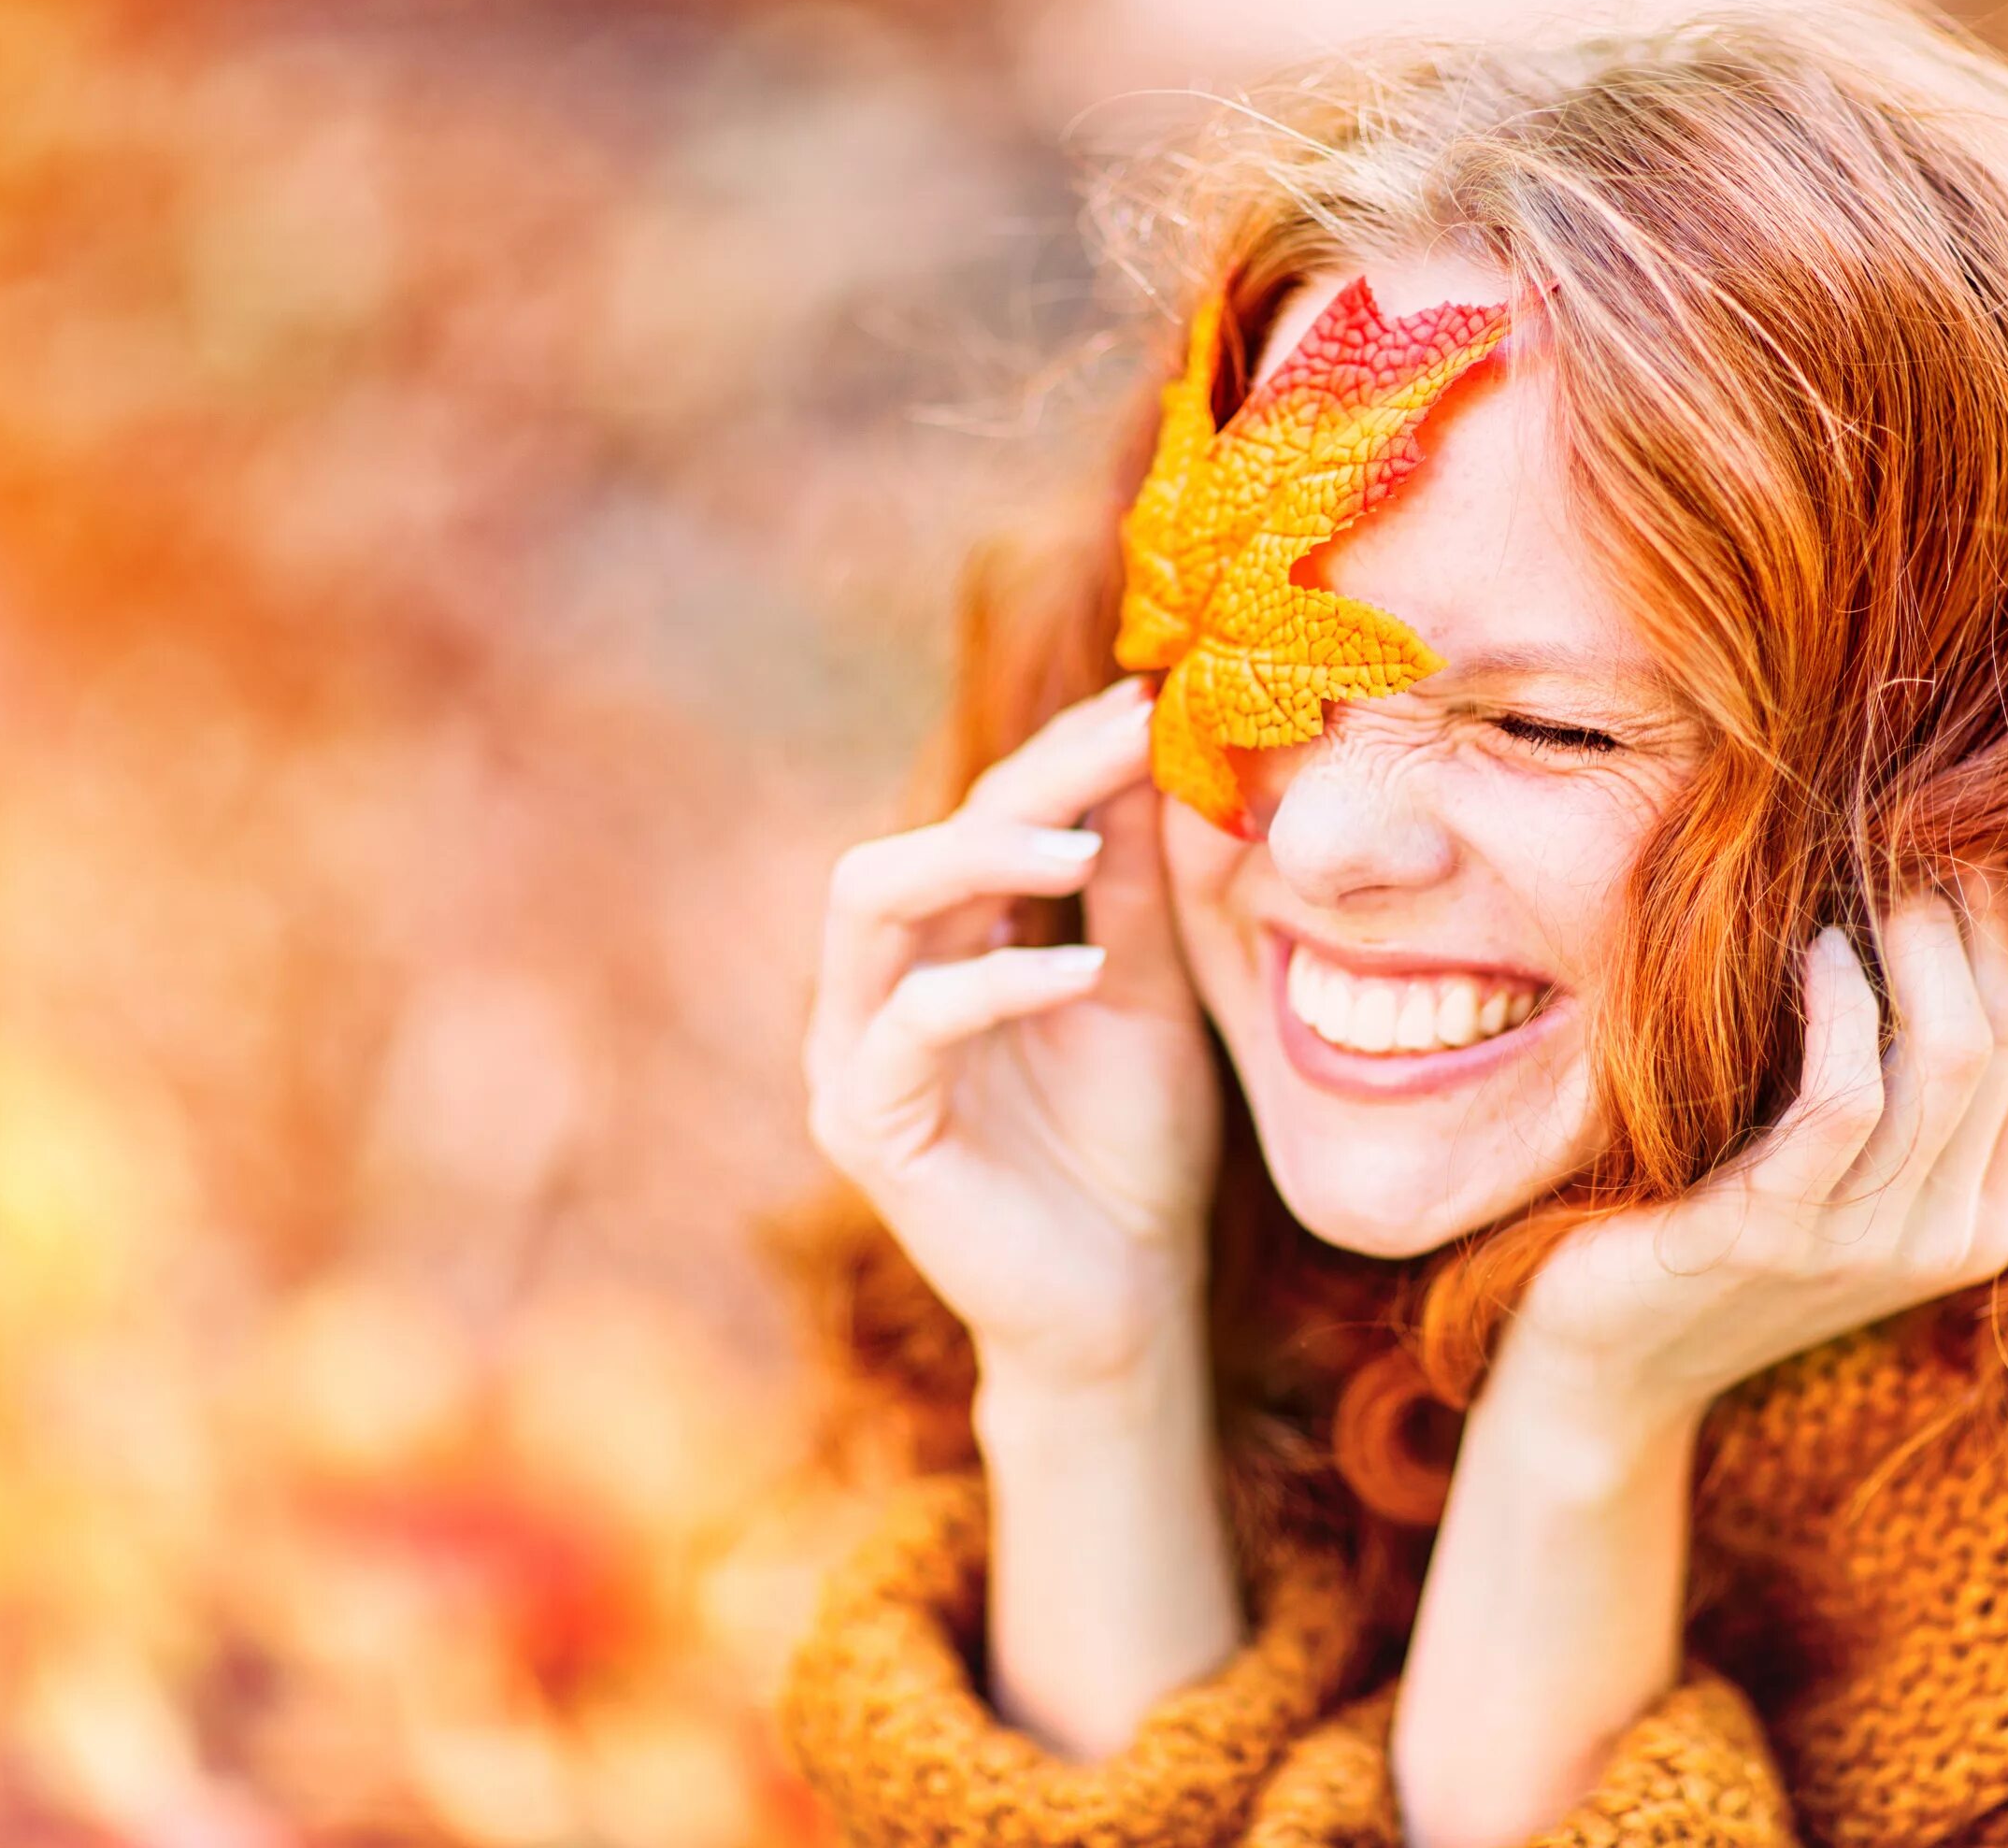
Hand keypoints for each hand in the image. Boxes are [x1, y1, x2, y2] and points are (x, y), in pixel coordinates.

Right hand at [803, 677, 1221, 1390]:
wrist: (1126, 1305)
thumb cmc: (1132, 1151)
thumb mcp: (1146, 993)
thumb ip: (1132, 886)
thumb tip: (1149, 746)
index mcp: (942, 951)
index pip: (979, 820)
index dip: (1058, 756)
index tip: (1149, 701)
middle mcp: (880, 992)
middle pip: (913, 839)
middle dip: (1015, 783)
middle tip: (1122, 742)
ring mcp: (858, 1058)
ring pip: (868, 906)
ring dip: (974, 857)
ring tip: (1081, 844)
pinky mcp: (869, 1129)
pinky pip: (906, 1029)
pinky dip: (988, 984)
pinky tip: (1076, 970)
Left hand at [1492, 862, 2007, 1428]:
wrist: (1601, 1362)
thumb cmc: (1703, 1222)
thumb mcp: (1825, 1155)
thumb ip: (1890, 1072)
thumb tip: (1927, 902)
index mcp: (1979, 1212)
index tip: (1953, 831)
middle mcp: (1949, 1236)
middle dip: (1970, 907)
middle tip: (1912, 821)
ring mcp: (1867, 1245)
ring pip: (1953, 1053)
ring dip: (1914, 936)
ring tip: (1866, 863)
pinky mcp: (1772, 1235)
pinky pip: (1846, 1097)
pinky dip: (1841, 1004)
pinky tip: (1814, 948)